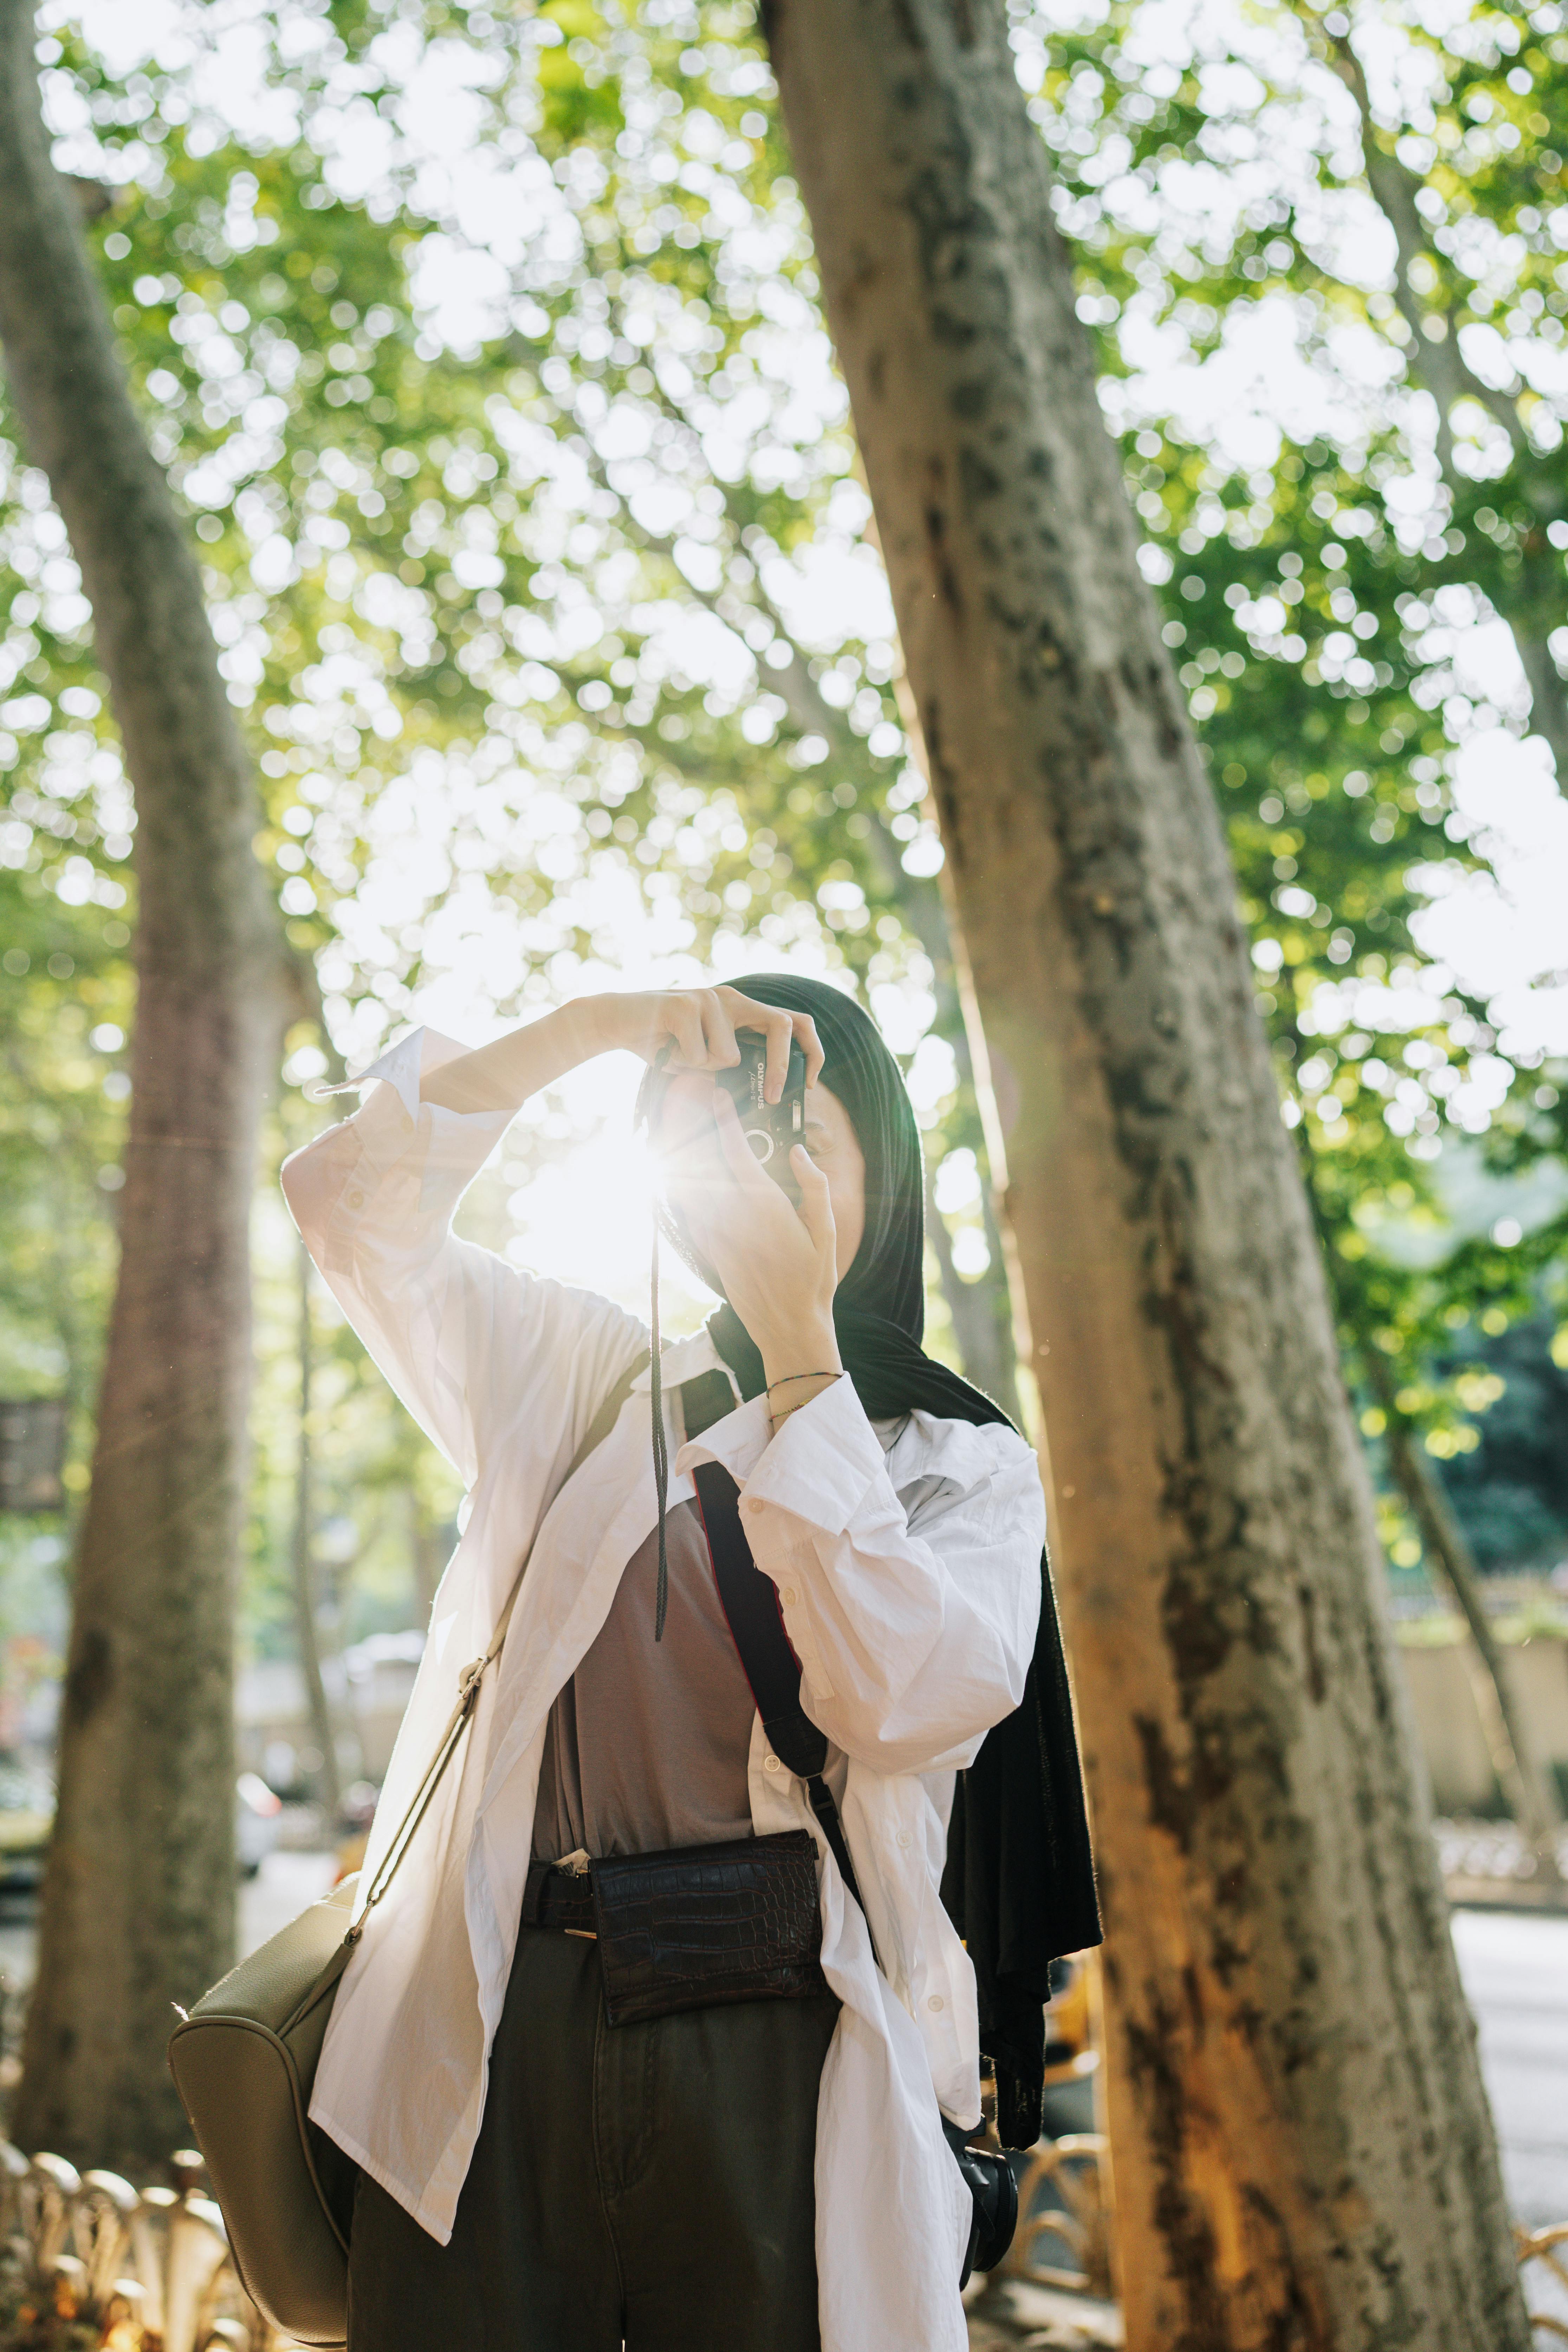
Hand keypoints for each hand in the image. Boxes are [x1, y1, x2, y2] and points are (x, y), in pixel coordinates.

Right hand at [582, 986, 822, 1103]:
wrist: (614, 1020)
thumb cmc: (662, 1041)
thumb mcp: (704, 1058)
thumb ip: (730, 1068)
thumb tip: (763, 1098)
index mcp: (741, 1008)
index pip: (793, 1021)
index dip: (811, 1050)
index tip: (811, 1083)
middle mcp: (732, 997)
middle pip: (781, 1025)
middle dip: (781, 1067)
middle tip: (772, 1097)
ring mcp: (709, 997)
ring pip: (729, 1055)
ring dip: (704, 1068)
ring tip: (680, 1055)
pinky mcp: (684, 1004)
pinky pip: (698, 1055)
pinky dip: (680, 1063)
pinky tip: (664, 1049)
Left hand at [668, 1081, 842, 1385]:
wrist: (787, 1327)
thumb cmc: (813, 1280)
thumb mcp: (826, 1233)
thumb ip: (814, 1188)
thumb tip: (797, 1153)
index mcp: (765, 1206)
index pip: (738, 1152)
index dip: (725, 1120)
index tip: (717, 1096)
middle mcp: (733, 1217)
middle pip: (703, 1163)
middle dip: (693, 1129)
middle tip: (685, 1101)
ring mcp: (717, 1235)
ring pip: (690, 1186)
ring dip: (683, 1156)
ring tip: (677, 1129)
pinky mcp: (710, 1251)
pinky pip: (690, 1212)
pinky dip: (683, 1189)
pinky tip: (680, 1176)